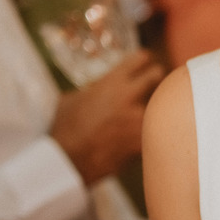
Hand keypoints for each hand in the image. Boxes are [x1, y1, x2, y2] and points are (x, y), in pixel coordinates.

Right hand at [50, 51, 163, 184]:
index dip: (143, 59)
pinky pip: (153, 133)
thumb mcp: (70, 99)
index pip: (138, 59)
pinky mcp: (143, 141)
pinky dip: (149, 134)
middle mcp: (129, 96)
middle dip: (156, 76)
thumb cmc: (63, 129)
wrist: (68, 159)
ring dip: (152, 109)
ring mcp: (139, 119)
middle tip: (157, 77)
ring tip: (150, 111)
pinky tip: (147, 137)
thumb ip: (90, 91)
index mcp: (111, 82)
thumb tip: (92, 92)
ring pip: (157, 108)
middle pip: (155, 76)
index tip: (147, 60)